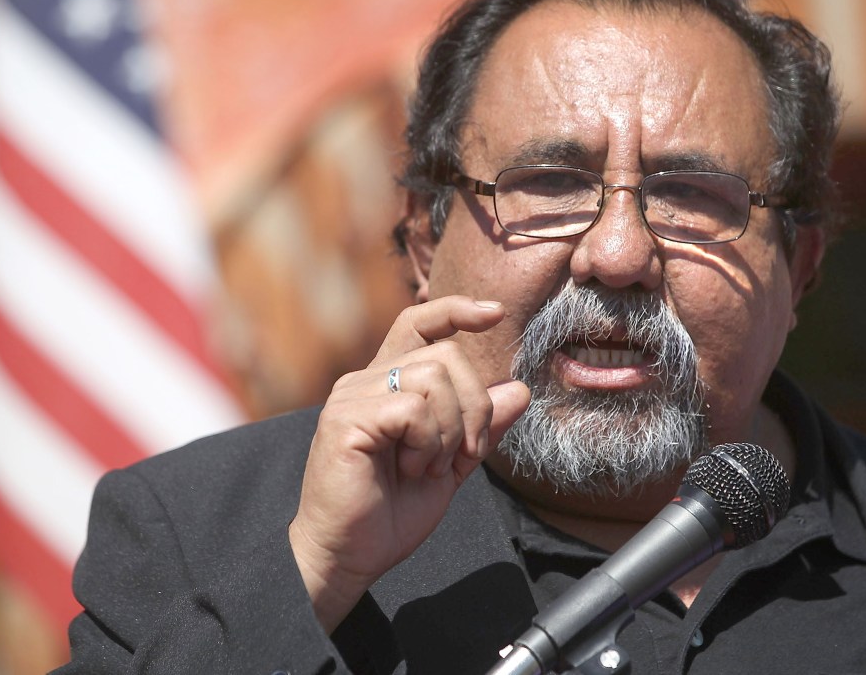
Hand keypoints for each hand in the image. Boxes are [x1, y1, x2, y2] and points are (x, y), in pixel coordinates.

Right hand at [287, 296, 529, 631]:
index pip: (418, 323)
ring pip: (433, 378)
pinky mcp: (346, 420)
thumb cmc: (390, 511)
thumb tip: (519, 390)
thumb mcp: (452, 463)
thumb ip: (481, 426)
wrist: (348, 556)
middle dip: (474, 405)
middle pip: (444, 354)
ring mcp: (353, 397)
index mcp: (387, 384)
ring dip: (451, 430)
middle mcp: (366, 381)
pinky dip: (429, 443)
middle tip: (464, 454)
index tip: (494, 313)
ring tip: (429, 467)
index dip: (455, 310)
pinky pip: (414, 409)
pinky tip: (413, 469)